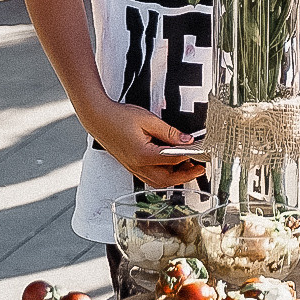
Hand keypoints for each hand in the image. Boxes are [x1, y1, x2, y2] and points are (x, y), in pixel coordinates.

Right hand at [83, 101, 203, 189]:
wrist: (98, 118)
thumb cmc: (119, 117)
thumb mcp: (149, 120)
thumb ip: (170, 133)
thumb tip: (187, 141)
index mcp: (143, 155)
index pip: (173, 161)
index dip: (190, 156)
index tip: (200, 151)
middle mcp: (137, 166)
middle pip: (166, 180)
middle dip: (185, 176)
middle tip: (199, 167)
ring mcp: (133, 168)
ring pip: (158, 182)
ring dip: (174, 178)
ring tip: (188, 167)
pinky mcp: (131, 166)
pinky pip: (150, 177)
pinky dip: (164, 175)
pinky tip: (171, 165)